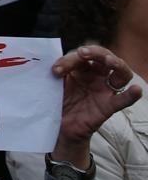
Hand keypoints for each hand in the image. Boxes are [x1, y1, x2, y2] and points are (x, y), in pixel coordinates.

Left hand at [52, 46, 141, 166]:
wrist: (58, 127)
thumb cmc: (57, 101)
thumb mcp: (53, 85)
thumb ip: (54, 73)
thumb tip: (44, 61)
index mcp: (82, 69)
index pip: (81, 56)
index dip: (69, 59)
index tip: (55, 70)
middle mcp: (97, 76)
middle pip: (103, 57)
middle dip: (94, 52)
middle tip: (81, 53)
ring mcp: (104, 90)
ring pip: (120, 72)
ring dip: (116, 63)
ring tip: (108, 60)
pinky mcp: (108, 106)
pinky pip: (123, 100)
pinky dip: (131, 95)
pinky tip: (136, 90)